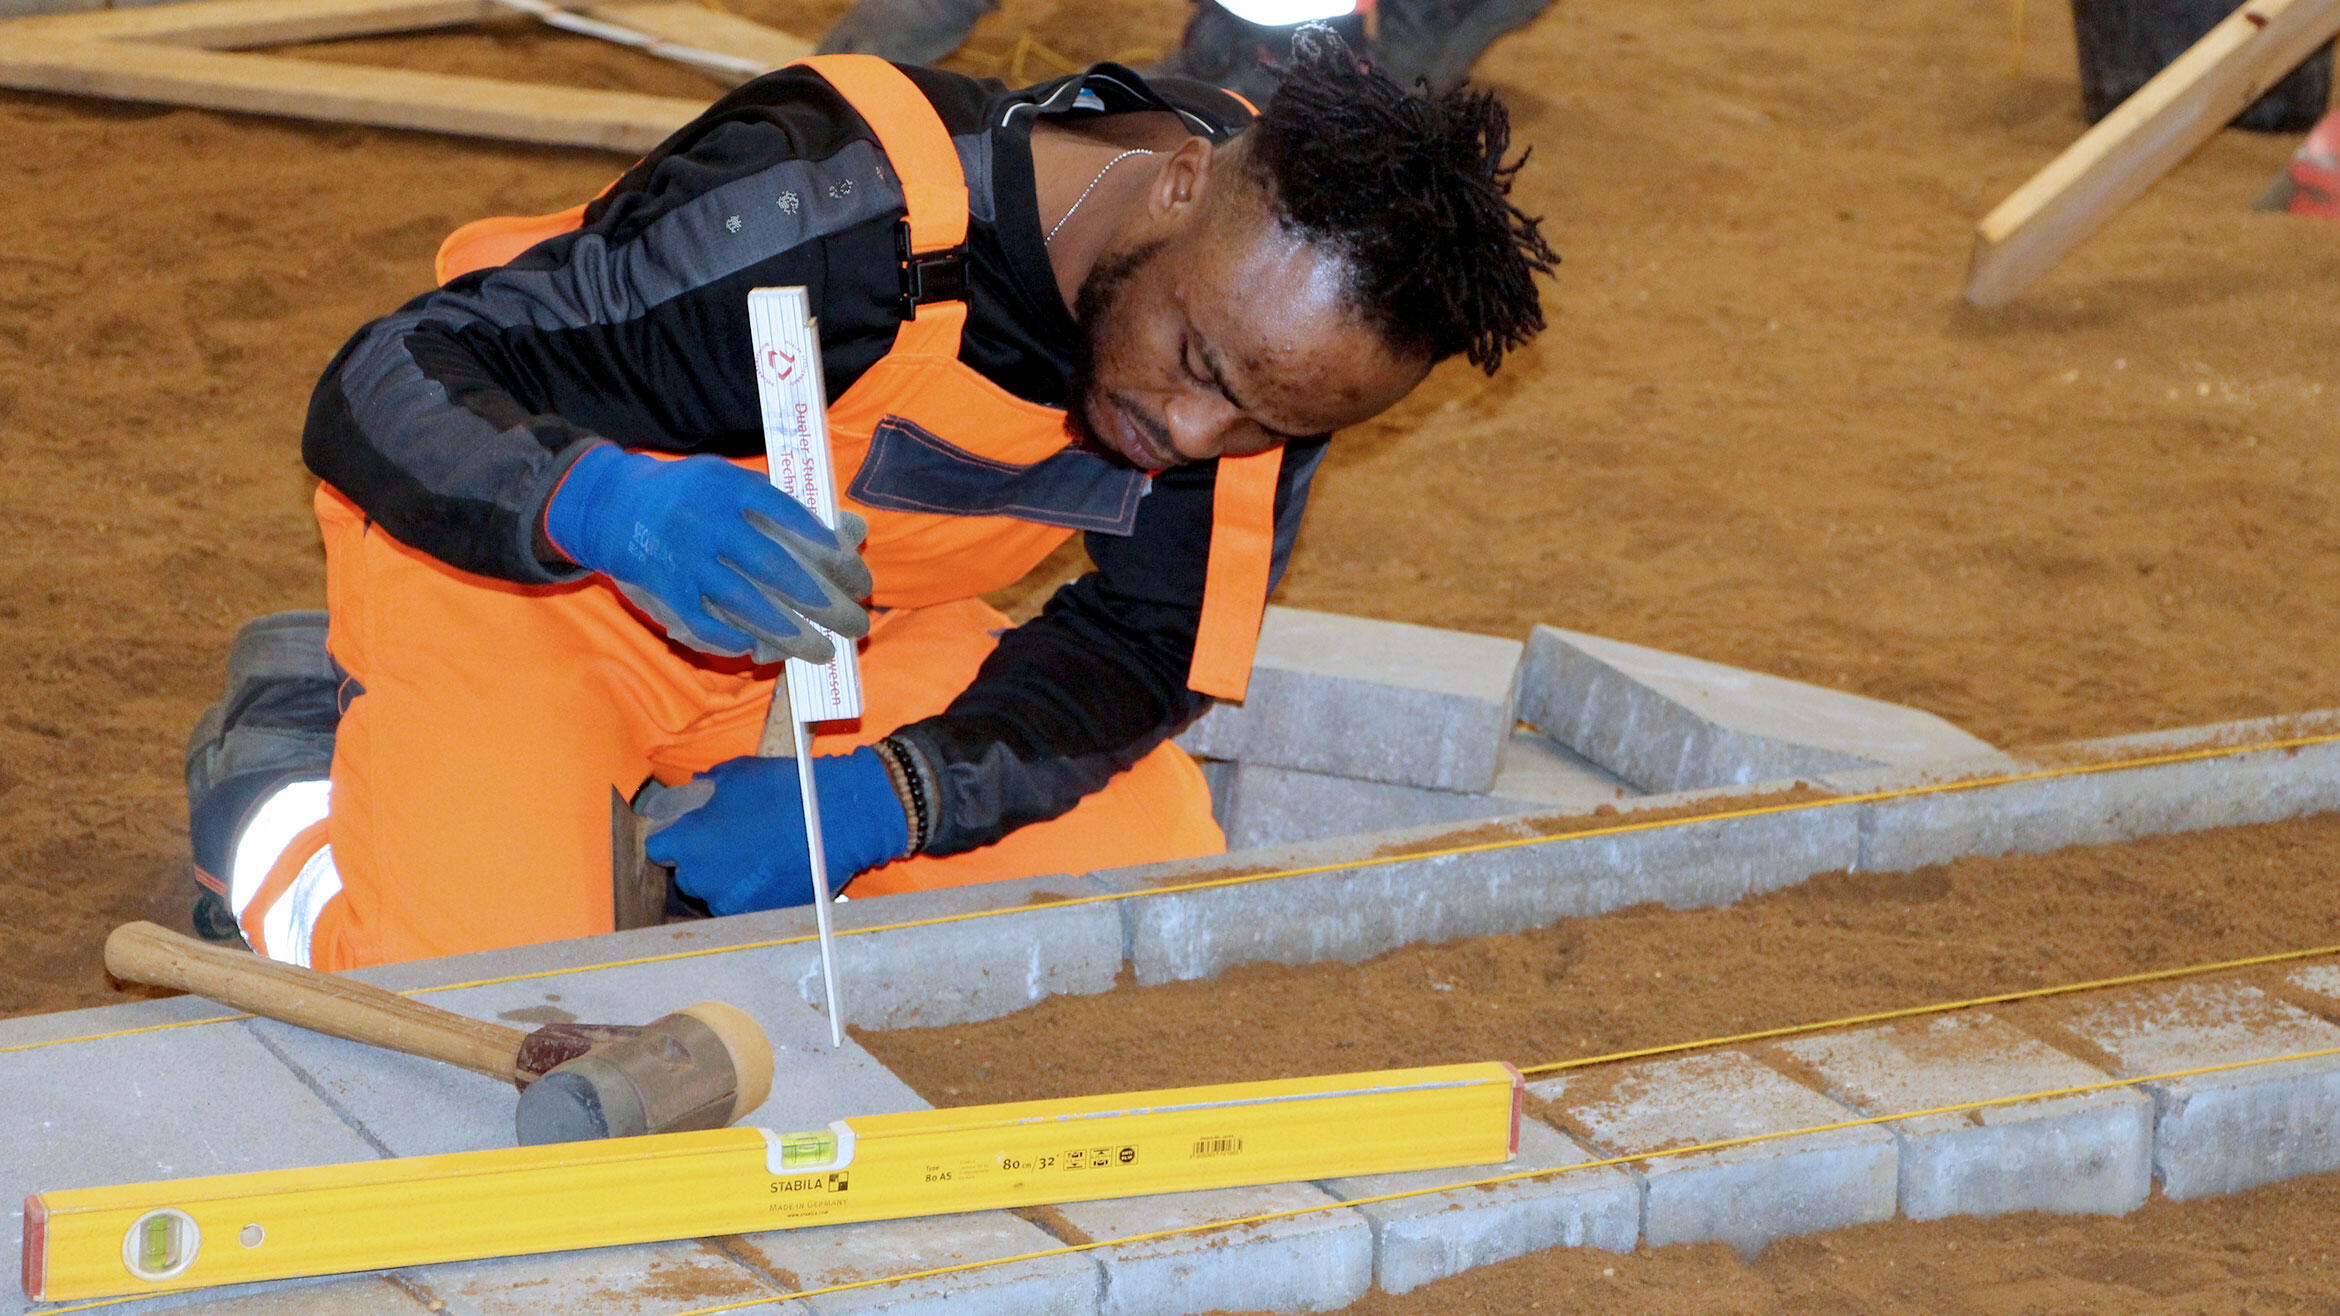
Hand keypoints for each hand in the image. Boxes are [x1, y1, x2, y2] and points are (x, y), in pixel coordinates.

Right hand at [546, 446, 873, 663]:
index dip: (831, 550)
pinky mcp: (665, 589)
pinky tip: (763, 650)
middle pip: (776, 567)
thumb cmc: (693, 496)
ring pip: (745, 603)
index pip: (792, 518)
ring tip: (824, 651)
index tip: (858, 576)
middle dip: (823, 601)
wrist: (612, 505)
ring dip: (790, 632)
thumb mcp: (735, 483)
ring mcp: (685, 558)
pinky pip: (705, 624)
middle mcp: (708, 520)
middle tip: (856, 623)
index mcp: (731, 486)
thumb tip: (853, 532)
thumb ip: (789, 507)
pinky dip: (735, 640)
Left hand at [642, 747, 910, 915]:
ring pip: (717, 892)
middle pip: (688, 874)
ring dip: (729, 878)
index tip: (689, 831)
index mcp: (689, 843)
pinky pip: (747, 904)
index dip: (674, 837)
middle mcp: (704, 879)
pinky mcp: (761, 915)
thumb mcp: (738, 772)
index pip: (659, 848)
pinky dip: (755, 891)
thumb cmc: (786, 791)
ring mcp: (733, 902)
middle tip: (731, 840)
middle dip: (703, 858)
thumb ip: (709, 784)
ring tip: (758, 856)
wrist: (839, 820)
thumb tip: (700, 788)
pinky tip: (774, 870)